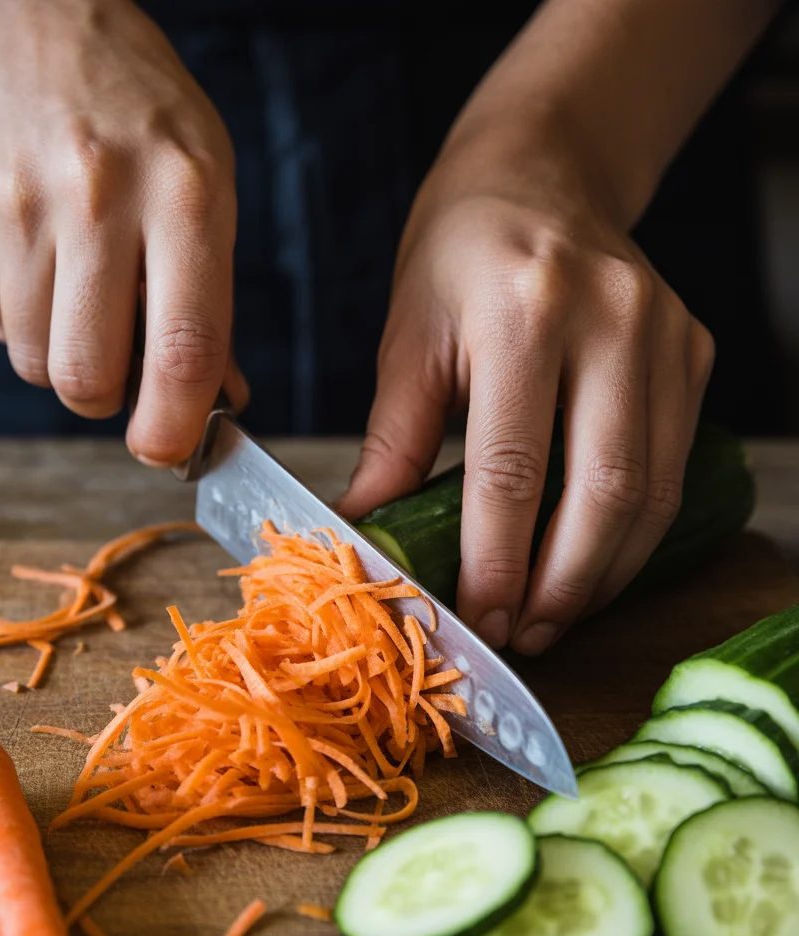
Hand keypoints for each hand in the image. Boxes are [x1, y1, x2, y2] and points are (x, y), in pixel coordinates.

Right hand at [0, 0, 245, 463]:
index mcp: (184, 196)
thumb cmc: (144, 125)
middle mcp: (98, 197)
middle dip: (107, 399)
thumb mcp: (209, 194)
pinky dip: (26, 320)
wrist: (38, 28)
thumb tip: (215, 404)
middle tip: (121, 369)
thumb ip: (211, 306)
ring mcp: (20, 203)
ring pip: (37, 362)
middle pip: (87, 375)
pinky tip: (44, 263)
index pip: (182, 344)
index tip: (169, 451)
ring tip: (83, 293)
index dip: (174, 423)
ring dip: (65, 357)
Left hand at [339, 131, 713, 653]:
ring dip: (606, 571)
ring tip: (556, 613)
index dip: (498, 561)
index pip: (512, 469)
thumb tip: (367, 533)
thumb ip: (394, 442)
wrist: (540, 175)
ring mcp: (665, 333)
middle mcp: (610, 318)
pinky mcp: (693, 349)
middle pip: (603, 491)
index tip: (480, 619)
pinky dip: (635, 530)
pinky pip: (672, 463)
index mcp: (522, 311)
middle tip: (525, 634)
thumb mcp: (408, 339)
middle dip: (563, 584)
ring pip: (652, 490)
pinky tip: (594, 561)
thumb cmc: (457, 255)